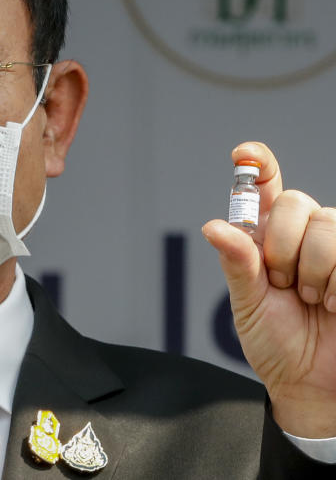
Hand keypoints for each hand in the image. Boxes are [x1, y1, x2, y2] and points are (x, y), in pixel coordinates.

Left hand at [202, 142, 335, 438]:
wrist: (314, 385)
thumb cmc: (277, 344)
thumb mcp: (248, 304)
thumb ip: (237, 264)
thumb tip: (214, 226)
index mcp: (269, 237)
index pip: (264, 188)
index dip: (257, 165)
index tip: (244, 154)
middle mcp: (306, 234)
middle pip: (298, 202)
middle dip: (283, 246)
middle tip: (283, 284)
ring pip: (329, 225)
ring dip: (314, 270)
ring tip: (313, 300)